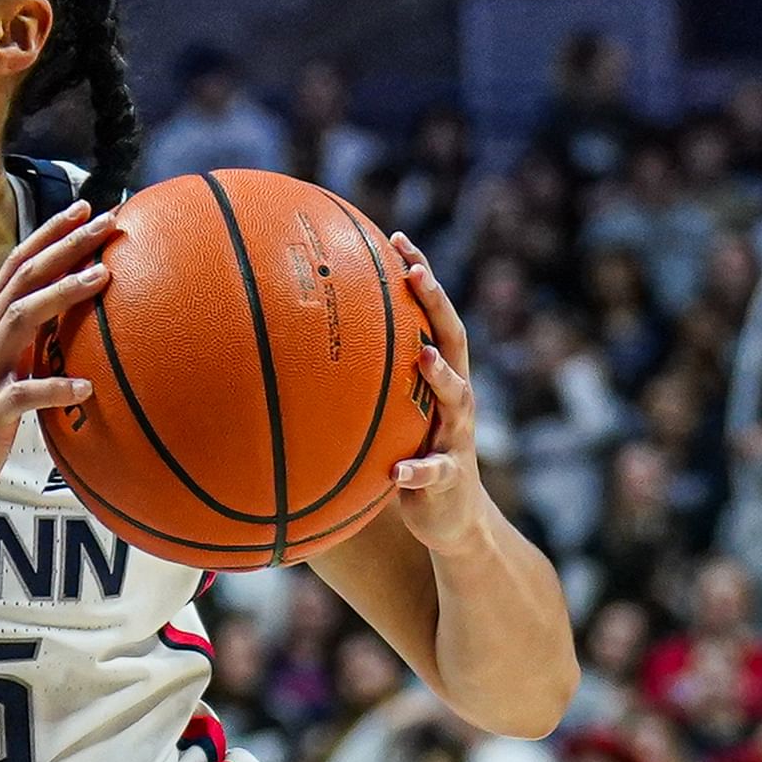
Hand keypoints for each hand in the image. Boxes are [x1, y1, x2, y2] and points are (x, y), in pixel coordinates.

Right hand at [0, 198, 110, 516]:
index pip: (16, 267)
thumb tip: (60, 322)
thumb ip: (19, 343)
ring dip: (62, 294)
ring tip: (101, 277)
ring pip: (21, 321)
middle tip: (106, 223)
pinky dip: (54, 388)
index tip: (85, 208)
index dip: (49, 235)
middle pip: (24, 279)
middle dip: (65, 247)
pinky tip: (85, 387)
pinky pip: (22, 397)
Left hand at [384, 234, 494, 556]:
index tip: (397, 239)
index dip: (421, 278)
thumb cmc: (415, 461)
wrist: (454, 522)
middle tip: (416, 273)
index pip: (434, 319)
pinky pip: (433, 473)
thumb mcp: (394, 421)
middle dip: (437, 304)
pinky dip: (417, 470)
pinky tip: (398, 471)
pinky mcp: (450, 480)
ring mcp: (456, 438)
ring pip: (457, 400)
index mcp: (441, 381)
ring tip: (421, 355)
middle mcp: (456, 401)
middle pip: (454, 342)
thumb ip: (367, 389)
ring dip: (441, 376)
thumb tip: (304, 359)